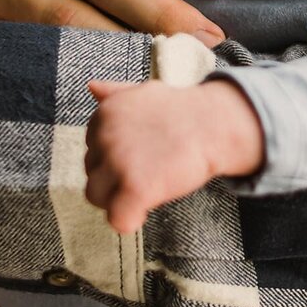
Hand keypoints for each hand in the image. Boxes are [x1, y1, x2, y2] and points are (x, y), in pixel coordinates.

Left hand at [83, 80, 265, 233]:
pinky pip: (117, 219)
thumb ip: (115, 93)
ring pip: (96, 196)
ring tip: (146, 190)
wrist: (214, 125)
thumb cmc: (183, 112)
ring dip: (118, 199)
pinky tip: (145, 210)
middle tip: (147, 173)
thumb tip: (92, 86)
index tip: (141, 156)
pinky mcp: (135, 188)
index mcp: (104, 114)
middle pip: (92, 174)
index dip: (115, 159)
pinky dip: (130, 220)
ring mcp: (118, 163)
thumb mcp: (145, 93)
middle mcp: (104, 137)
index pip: (92, 150)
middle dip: (114, 179)